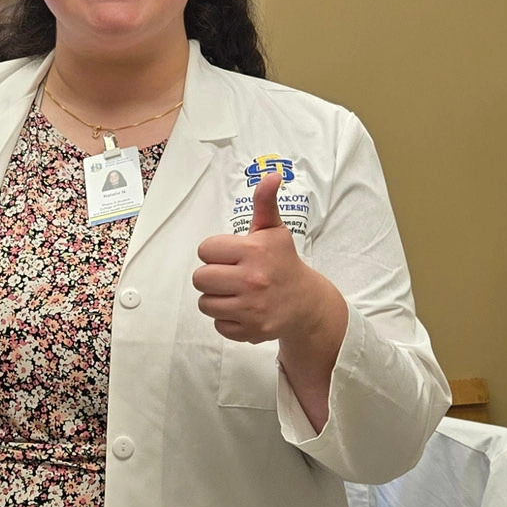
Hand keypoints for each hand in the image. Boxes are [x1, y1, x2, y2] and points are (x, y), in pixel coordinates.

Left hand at [193, 172, 333, 343]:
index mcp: (254, 252)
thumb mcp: (273, 231)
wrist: (306, 302)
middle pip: (200, 278)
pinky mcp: (251, 331)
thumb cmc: (282, 262)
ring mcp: (252, 308)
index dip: (215, 252)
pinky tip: (243, 310)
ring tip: (236, 293)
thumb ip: (265, 203)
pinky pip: (218, 325)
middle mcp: (252, 280)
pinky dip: (227, 320)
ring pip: (205, 303)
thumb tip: (271, 175)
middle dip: (212, 276)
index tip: (232, 256)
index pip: (205, 250)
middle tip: (231, 275)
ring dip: (216, 299)